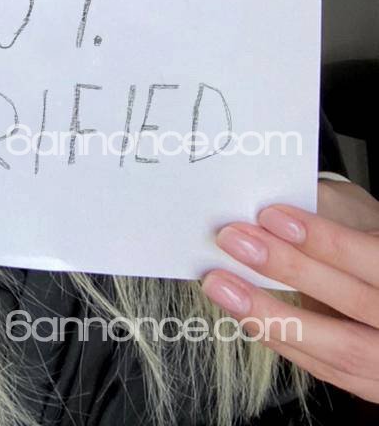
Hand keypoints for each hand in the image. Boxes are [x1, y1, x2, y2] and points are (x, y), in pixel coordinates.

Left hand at [200, 179, 378, 403]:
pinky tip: (242, 312)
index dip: (323, 238)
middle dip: (289, 269)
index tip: (271, 215)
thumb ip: (323, 208)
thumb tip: (266, 201)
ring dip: (270, 315)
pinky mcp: (369, 382)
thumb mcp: (357, 214)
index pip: (371, 257)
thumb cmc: (368, 241)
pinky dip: (278, 337)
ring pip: (339, 349)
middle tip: (235, 241)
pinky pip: (323, 367)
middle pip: (354, 301)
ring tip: (221, 284)